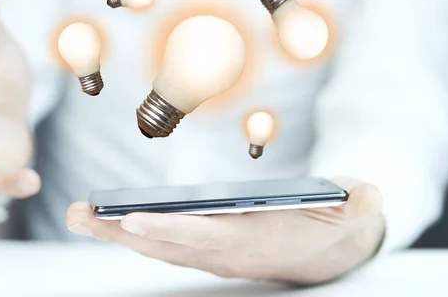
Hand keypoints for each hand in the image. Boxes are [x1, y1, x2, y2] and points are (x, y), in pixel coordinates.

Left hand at [66, 178, 384, 284]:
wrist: (326, 252)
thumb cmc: (331, 224)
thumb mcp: (353, 211)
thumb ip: (359, 204)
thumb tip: (369, 194)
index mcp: (255, 240)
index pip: (205, 236)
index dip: (169, 231)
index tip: (131, 221)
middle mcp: (226, 251)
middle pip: (166, 243)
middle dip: (120, 231)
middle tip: (80, 214)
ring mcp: (212, 251)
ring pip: (156, 244)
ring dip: (114, 231)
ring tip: (78, 214)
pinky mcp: (205, 246)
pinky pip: (161, 242)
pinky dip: (130, 233)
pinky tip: (105, 221)